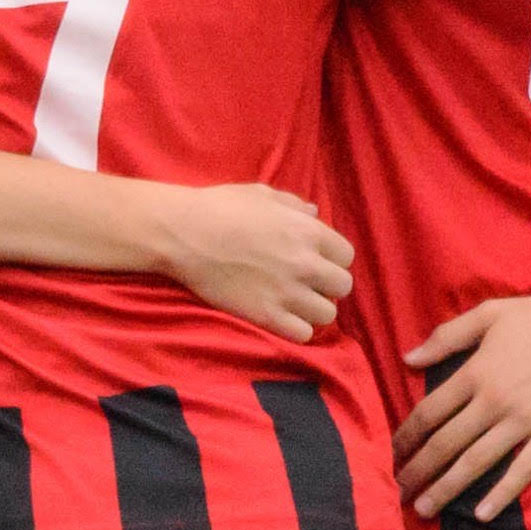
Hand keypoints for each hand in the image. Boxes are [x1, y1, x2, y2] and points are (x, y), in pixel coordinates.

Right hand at [151, 184, 354, 342]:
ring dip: (313, 310)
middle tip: (307, 285)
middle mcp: (305, 263)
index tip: (316, 261)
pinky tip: (282, 319)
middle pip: (342, 286)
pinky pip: (303, 334)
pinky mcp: (267, 315)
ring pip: (327, 314)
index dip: (332, 259)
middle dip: (328, 286)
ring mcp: (287, 292)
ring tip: (295, 304)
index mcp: (307, 231)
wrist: (184, 234)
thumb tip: (314, 213)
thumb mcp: (261, 194)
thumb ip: (293, 205)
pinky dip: (296, 329)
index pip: (346, 255)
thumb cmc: (220, 207)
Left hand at [398, 278, 530, 521]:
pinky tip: (481, 514)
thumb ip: (446, 337)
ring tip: (424, 509)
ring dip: (447, 488)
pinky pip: (523, 470)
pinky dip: (502, 494)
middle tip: (397, 492)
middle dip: (418, 471)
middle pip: (446, 443)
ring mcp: (526, 421)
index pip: (430, 412)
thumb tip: (407, 359)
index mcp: (477, 372)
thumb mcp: (489, 314)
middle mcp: (495, 401)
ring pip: (477, 461)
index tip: (389, 454)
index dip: (406, 436)